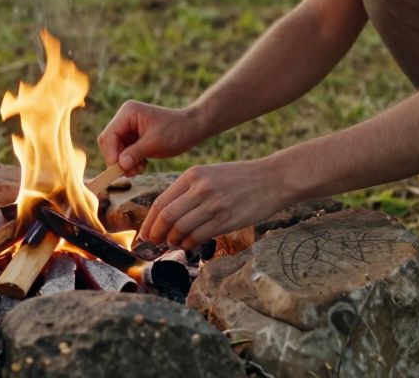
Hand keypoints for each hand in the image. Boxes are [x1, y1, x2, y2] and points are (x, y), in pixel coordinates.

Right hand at [97, 101, 203, 176]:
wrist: (192, 129)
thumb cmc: (176, 131)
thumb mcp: (155, 142)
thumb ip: (135, 153)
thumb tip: (120, 165)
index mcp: (128, 113)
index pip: (109, 135)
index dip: (111, 153)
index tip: (119, 169)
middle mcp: (125, 118)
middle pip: (110, 143)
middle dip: (119, 159)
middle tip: (132, 172)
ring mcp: (128, 128)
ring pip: (116, 151)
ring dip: (126, 163)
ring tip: (140, 169)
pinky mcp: (133, 138)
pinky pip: (124, 153)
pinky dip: (131, 162)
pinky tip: (143, 165)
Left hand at [139, 158, 287, 250]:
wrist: (272, 179)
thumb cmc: (239, 179)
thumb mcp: (209, 174)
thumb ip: (188, 191)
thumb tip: (165, 215)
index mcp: (192, 175)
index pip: (161, 202)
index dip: (149, 222)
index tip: (145, 234)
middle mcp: (200, 189)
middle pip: (167, 217)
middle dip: (156, 234)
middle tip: (154, 243)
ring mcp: (214, 205)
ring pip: (180, 229)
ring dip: (173, 241)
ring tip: (174, 243)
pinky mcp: (226, 220)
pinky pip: (198, 237)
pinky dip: (189, 244)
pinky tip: (189, 244)